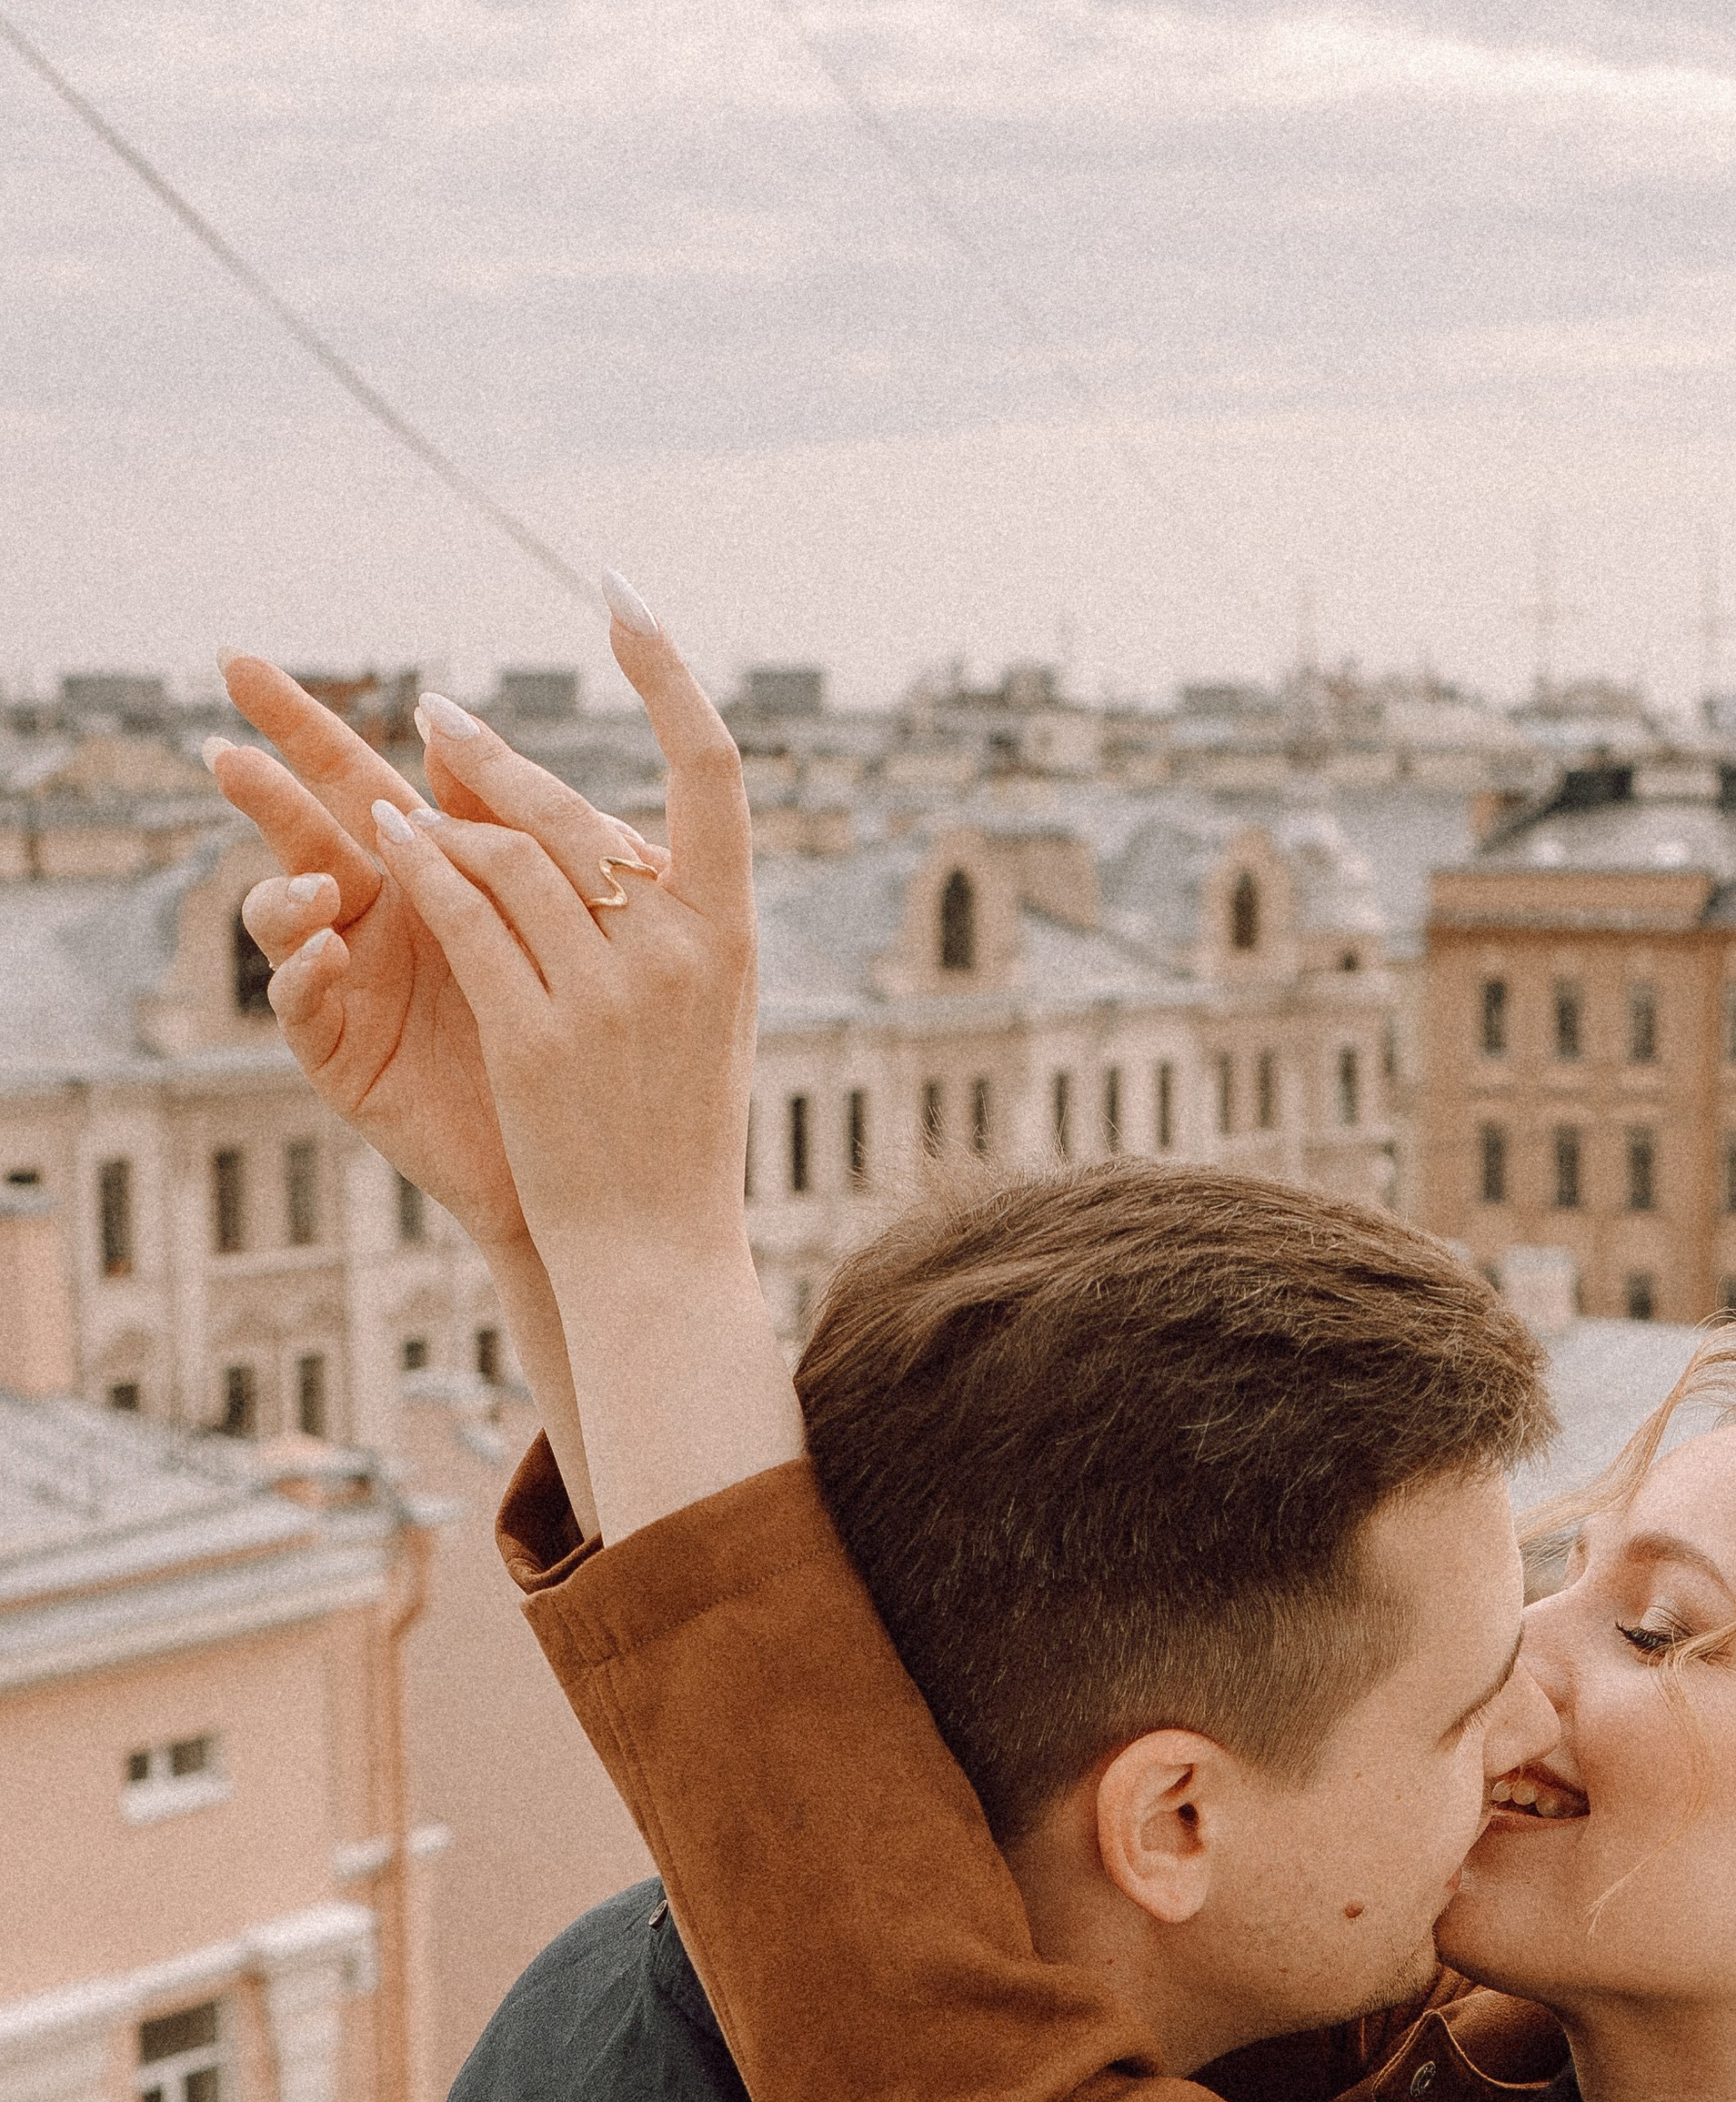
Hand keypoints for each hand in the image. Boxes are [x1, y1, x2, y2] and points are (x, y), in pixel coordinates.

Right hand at [209, 657, 556, 1252]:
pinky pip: (301, 1007)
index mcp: (425, 871)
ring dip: (285, 889)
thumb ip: (519, 838)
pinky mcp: (342, 1056)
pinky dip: (303, 976)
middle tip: (208, 719)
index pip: (355, 776)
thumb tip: (458, 740)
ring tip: (318, 891)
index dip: (300, 721)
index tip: (241, 659)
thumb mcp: (558, 925)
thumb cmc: (582, 1037)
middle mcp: (374, 915)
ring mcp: (349, 983)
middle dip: (257, 768)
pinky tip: (327, 955)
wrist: (589, 1167)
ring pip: (285, 913)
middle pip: (301, 823)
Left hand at [365, 584, 795, 1538]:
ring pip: (511, 858)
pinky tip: (383, 840)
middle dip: (496, 758)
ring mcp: (612, 997)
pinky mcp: (538, 1038)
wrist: (658, 1252)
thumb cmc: (676, 1134)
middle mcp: (682, 954)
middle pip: (580, 815)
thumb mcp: (706, 1017)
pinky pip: (467, 921)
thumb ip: (675, 926)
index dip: (667, 672)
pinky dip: (423, 870)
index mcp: (734, 935)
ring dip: (443, 810)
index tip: (620, 597)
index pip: (715, 769)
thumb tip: (629, 841)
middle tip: (433, 712)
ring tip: (391, 785)